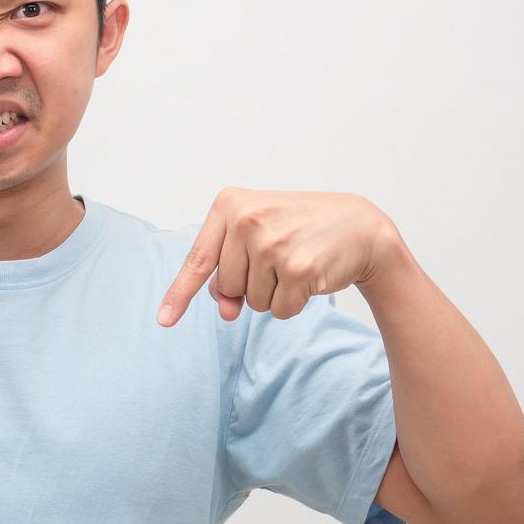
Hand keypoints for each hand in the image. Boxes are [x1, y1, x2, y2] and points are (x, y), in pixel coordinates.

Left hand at [157, 187, 397, 325]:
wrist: (359, 226)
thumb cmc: (300, 229)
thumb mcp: (256, 236)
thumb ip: (229, 271)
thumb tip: (226, 311)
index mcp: (229, 204)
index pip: (198, 259)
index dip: (180, 293)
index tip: (164, 319)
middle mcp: (247, 220)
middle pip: (227, 286)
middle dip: (249, 285)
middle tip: (278, 258)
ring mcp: (272, 244)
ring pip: (252, 302)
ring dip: (273, 293)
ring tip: (295, 262)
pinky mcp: (298, 268)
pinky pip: (280, 310)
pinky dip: (293, 303)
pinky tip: (310, 276)